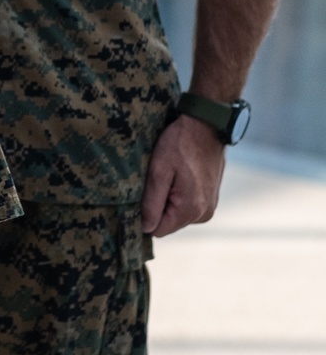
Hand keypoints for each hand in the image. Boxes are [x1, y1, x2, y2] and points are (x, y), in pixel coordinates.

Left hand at [141, 115, 225, 237]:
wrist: (206, 125)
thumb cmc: (180, 143)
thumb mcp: (159, 170)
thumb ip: (152, 202)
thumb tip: (146, 228)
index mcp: (190, 210)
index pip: (158, 230)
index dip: (145, 214)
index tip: (143, 192)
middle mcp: (203, 214)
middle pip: (168, 222)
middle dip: (158, 205)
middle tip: (158, 178)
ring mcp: (209, 207)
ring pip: (177, 214)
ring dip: (168, 198)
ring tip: (170, 174)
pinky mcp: (211, 198)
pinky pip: (187, 205)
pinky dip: (179, 194)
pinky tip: (179, 175)